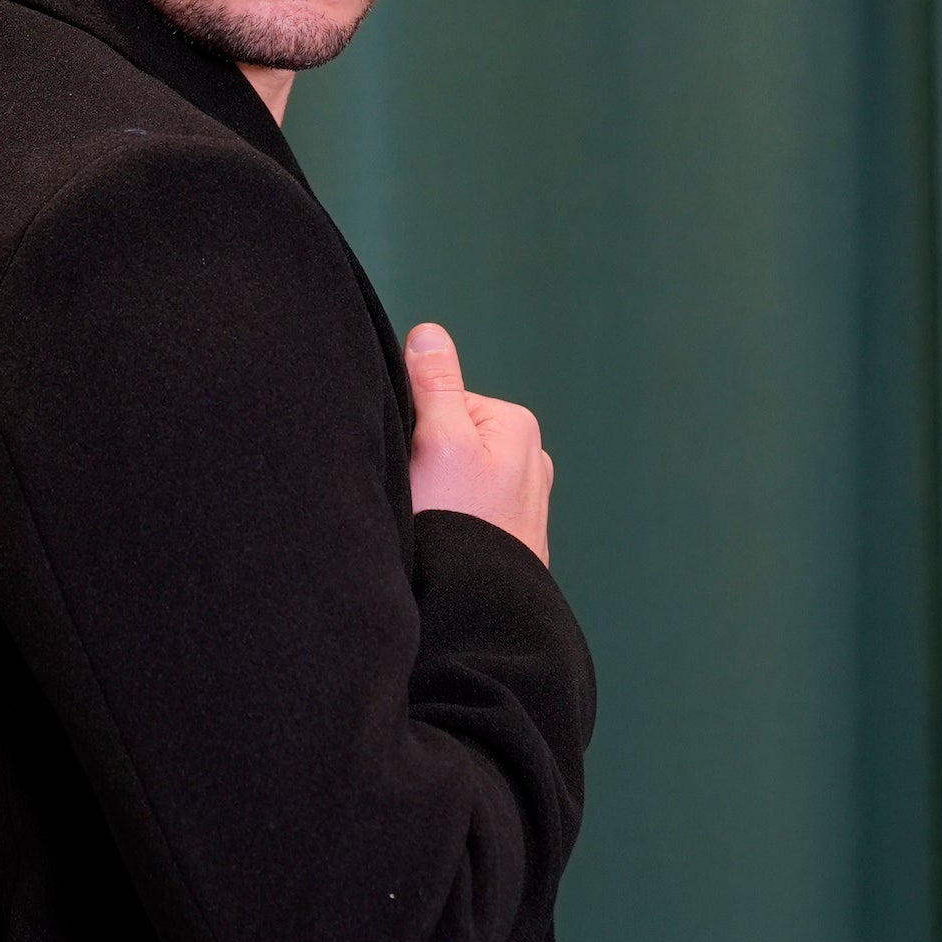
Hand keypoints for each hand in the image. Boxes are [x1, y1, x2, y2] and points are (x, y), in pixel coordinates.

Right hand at [403, 323, 552, 564]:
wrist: (478, 608)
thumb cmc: (456, 529)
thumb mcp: (438, 442)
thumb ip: (434, 385)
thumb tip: (429, 333)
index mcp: (516, 425)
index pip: (444, 401)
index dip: (414, 428)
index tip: (410, 461)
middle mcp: (531, 459)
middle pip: (453, 439)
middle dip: (428, 463)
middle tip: (420, 498)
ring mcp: (526, 501)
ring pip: (460, 479)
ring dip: (439, 497)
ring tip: (433, 525)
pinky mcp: (513, 537)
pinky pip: (470, 514)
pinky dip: (454, 524)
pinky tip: (447, 545)